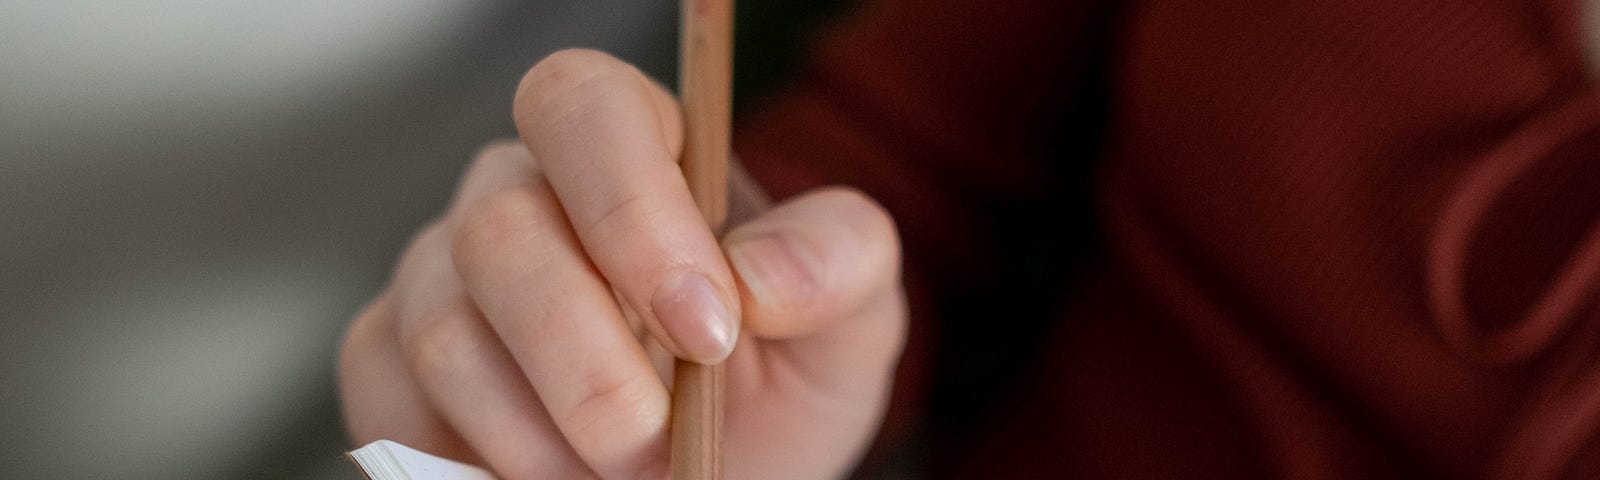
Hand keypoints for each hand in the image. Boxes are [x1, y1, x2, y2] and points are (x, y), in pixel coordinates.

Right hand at [337, 49, 906, 478]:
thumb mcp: (849, 320)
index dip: (631, 209)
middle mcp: (520, 190)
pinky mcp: (389, 356)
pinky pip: (395, 402)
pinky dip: (477, 462)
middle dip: (586, 360)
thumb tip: (762, 277)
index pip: (588, 109)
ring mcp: (442, 271)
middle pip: (501, 230)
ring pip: (444, 331)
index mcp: (634, 145)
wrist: (717, 465)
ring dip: (541, 432)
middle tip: (656, 447)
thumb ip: (841, 263)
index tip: (704, 326)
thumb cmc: (773, 375)